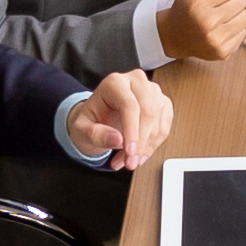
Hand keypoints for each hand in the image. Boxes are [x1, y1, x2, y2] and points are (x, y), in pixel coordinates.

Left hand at [58, 67, 172, 166]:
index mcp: (115, 83)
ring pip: (158, 123)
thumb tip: (117, 139)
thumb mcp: (81, 128)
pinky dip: (153, 146)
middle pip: (148, 113)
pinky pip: (164, 129)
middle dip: (140, 143)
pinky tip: (140, 155)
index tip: (130, 152)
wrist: (99, 118)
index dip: (132, 131)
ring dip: (146, 148)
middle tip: (130, 163)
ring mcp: (153, 92)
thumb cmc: (91, 120)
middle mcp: (137, 82)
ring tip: (129, 161)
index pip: (129, 105)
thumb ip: (95, 133)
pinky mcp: (163, 104)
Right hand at [144, 0, 245, 64]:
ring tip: (219, 17)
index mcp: (197, 2)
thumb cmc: (185, 6)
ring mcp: (215, 40)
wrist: (175, 35)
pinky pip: (243, 32)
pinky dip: (234, 29)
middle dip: (230, 0)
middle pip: (241, 1)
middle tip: (215, 6)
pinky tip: (220, 29)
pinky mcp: (222, 52)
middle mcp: (206, 23)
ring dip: (235, 15)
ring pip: (245, 16)